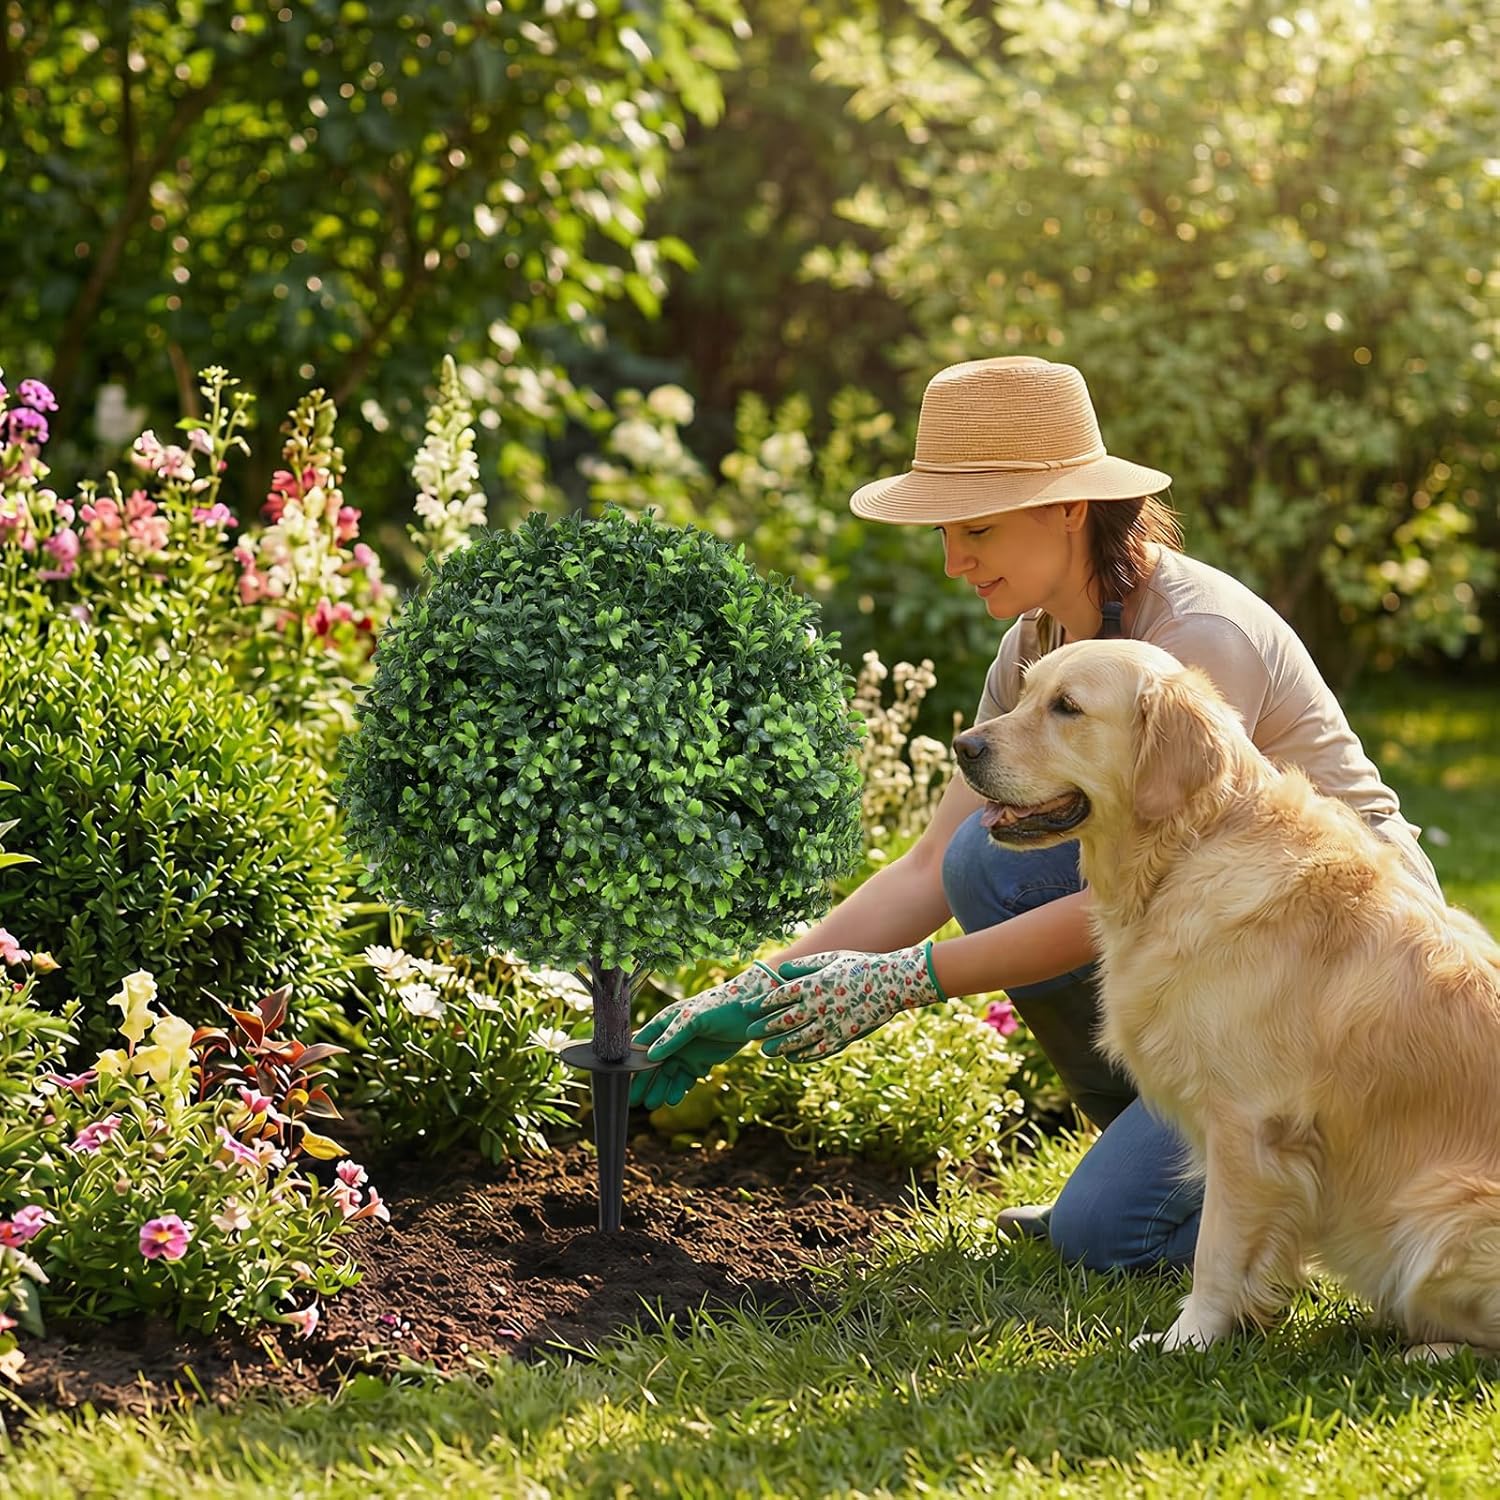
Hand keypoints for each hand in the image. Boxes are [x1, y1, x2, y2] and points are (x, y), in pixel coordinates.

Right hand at [630, 960, 785, 1109]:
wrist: (751, 1011)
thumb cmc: (720, 1005)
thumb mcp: (694, 1017)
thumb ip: (673, 1035)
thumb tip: (652, 1055)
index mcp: (666, 1023)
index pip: (642, 1044)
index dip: (632, 1061)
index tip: (623, 1078)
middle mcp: (673, 1039)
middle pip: (653, 1065)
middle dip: (644, 1082)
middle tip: (635, 1100)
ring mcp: (686, 1052)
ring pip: (668, 1075)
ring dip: (660, 1088)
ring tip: (653, 1104)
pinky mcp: (701, 1063)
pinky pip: (685, 1080)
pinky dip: (679, 1089)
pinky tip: (673, 1099)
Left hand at [744, 942, 946, 1060]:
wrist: (890, 983)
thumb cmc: (859, 966)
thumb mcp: (830, 959)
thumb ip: (804, 966)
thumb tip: (779, 971)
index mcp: (812, 985)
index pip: (778, 997)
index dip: (760, 1004)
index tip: (747, 1009)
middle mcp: (817, 1006)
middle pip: (783, 1020)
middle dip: (764, 1028)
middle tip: (749, 1034)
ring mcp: (830, 1024)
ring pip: (798, 1039)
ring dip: (779, 1046)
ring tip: (766, 1052)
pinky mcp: (843, 1037)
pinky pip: (819, 1050)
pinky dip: (804, 1055)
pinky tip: (793, 1058)